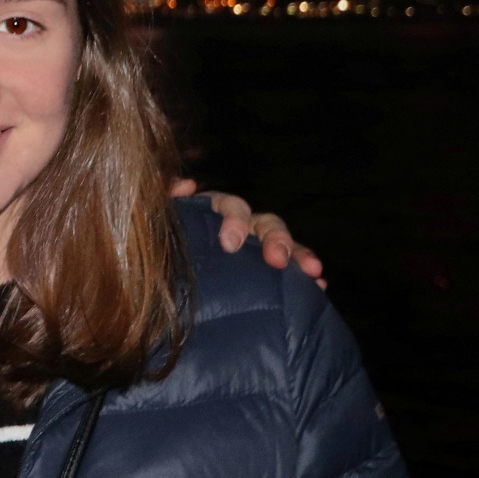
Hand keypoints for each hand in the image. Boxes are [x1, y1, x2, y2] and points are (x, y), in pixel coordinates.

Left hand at [169, 179, 325, 287]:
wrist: (166, 292)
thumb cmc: (161, 253)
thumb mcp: (159, 226)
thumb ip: (166, 204)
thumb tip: (185, 185)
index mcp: (214, 213)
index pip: (230, 208)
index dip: (234, 221)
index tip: (230, 244)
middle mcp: (241, 227)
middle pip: (265, 223)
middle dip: (275, 239)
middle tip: (277, 260)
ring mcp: (257, 249)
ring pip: (285, 245)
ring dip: (299, 254)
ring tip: (313, 273)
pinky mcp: (268, 273)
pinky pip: (293, 270)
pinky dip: (306, 274)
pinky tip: (319, 286)